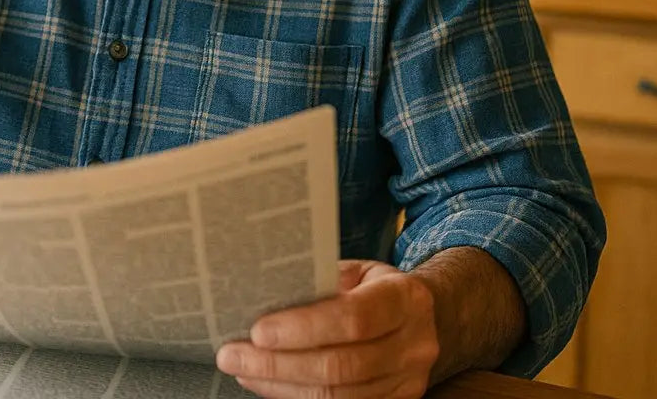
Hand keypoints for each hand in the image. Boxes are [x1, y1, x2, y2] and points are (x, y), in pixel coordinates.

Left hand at [216, 260, 438, 397]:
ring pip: (338, 396)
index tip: (258, 330)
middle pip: (342, 366)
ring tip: (244, 369)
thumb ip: (323, 281)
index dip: (304, 328)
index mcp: (404, 298)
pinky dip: (296, 397)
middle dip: (279, 363)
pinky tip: (269, 383)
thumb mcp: (358, 271)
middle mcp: (413, 345)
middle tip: (234, 354)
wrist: (422, 316)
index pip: (354, 318)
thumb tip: (266, 294)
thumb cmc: (376, 287)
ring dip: (281, 385)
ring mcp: (408, 382)